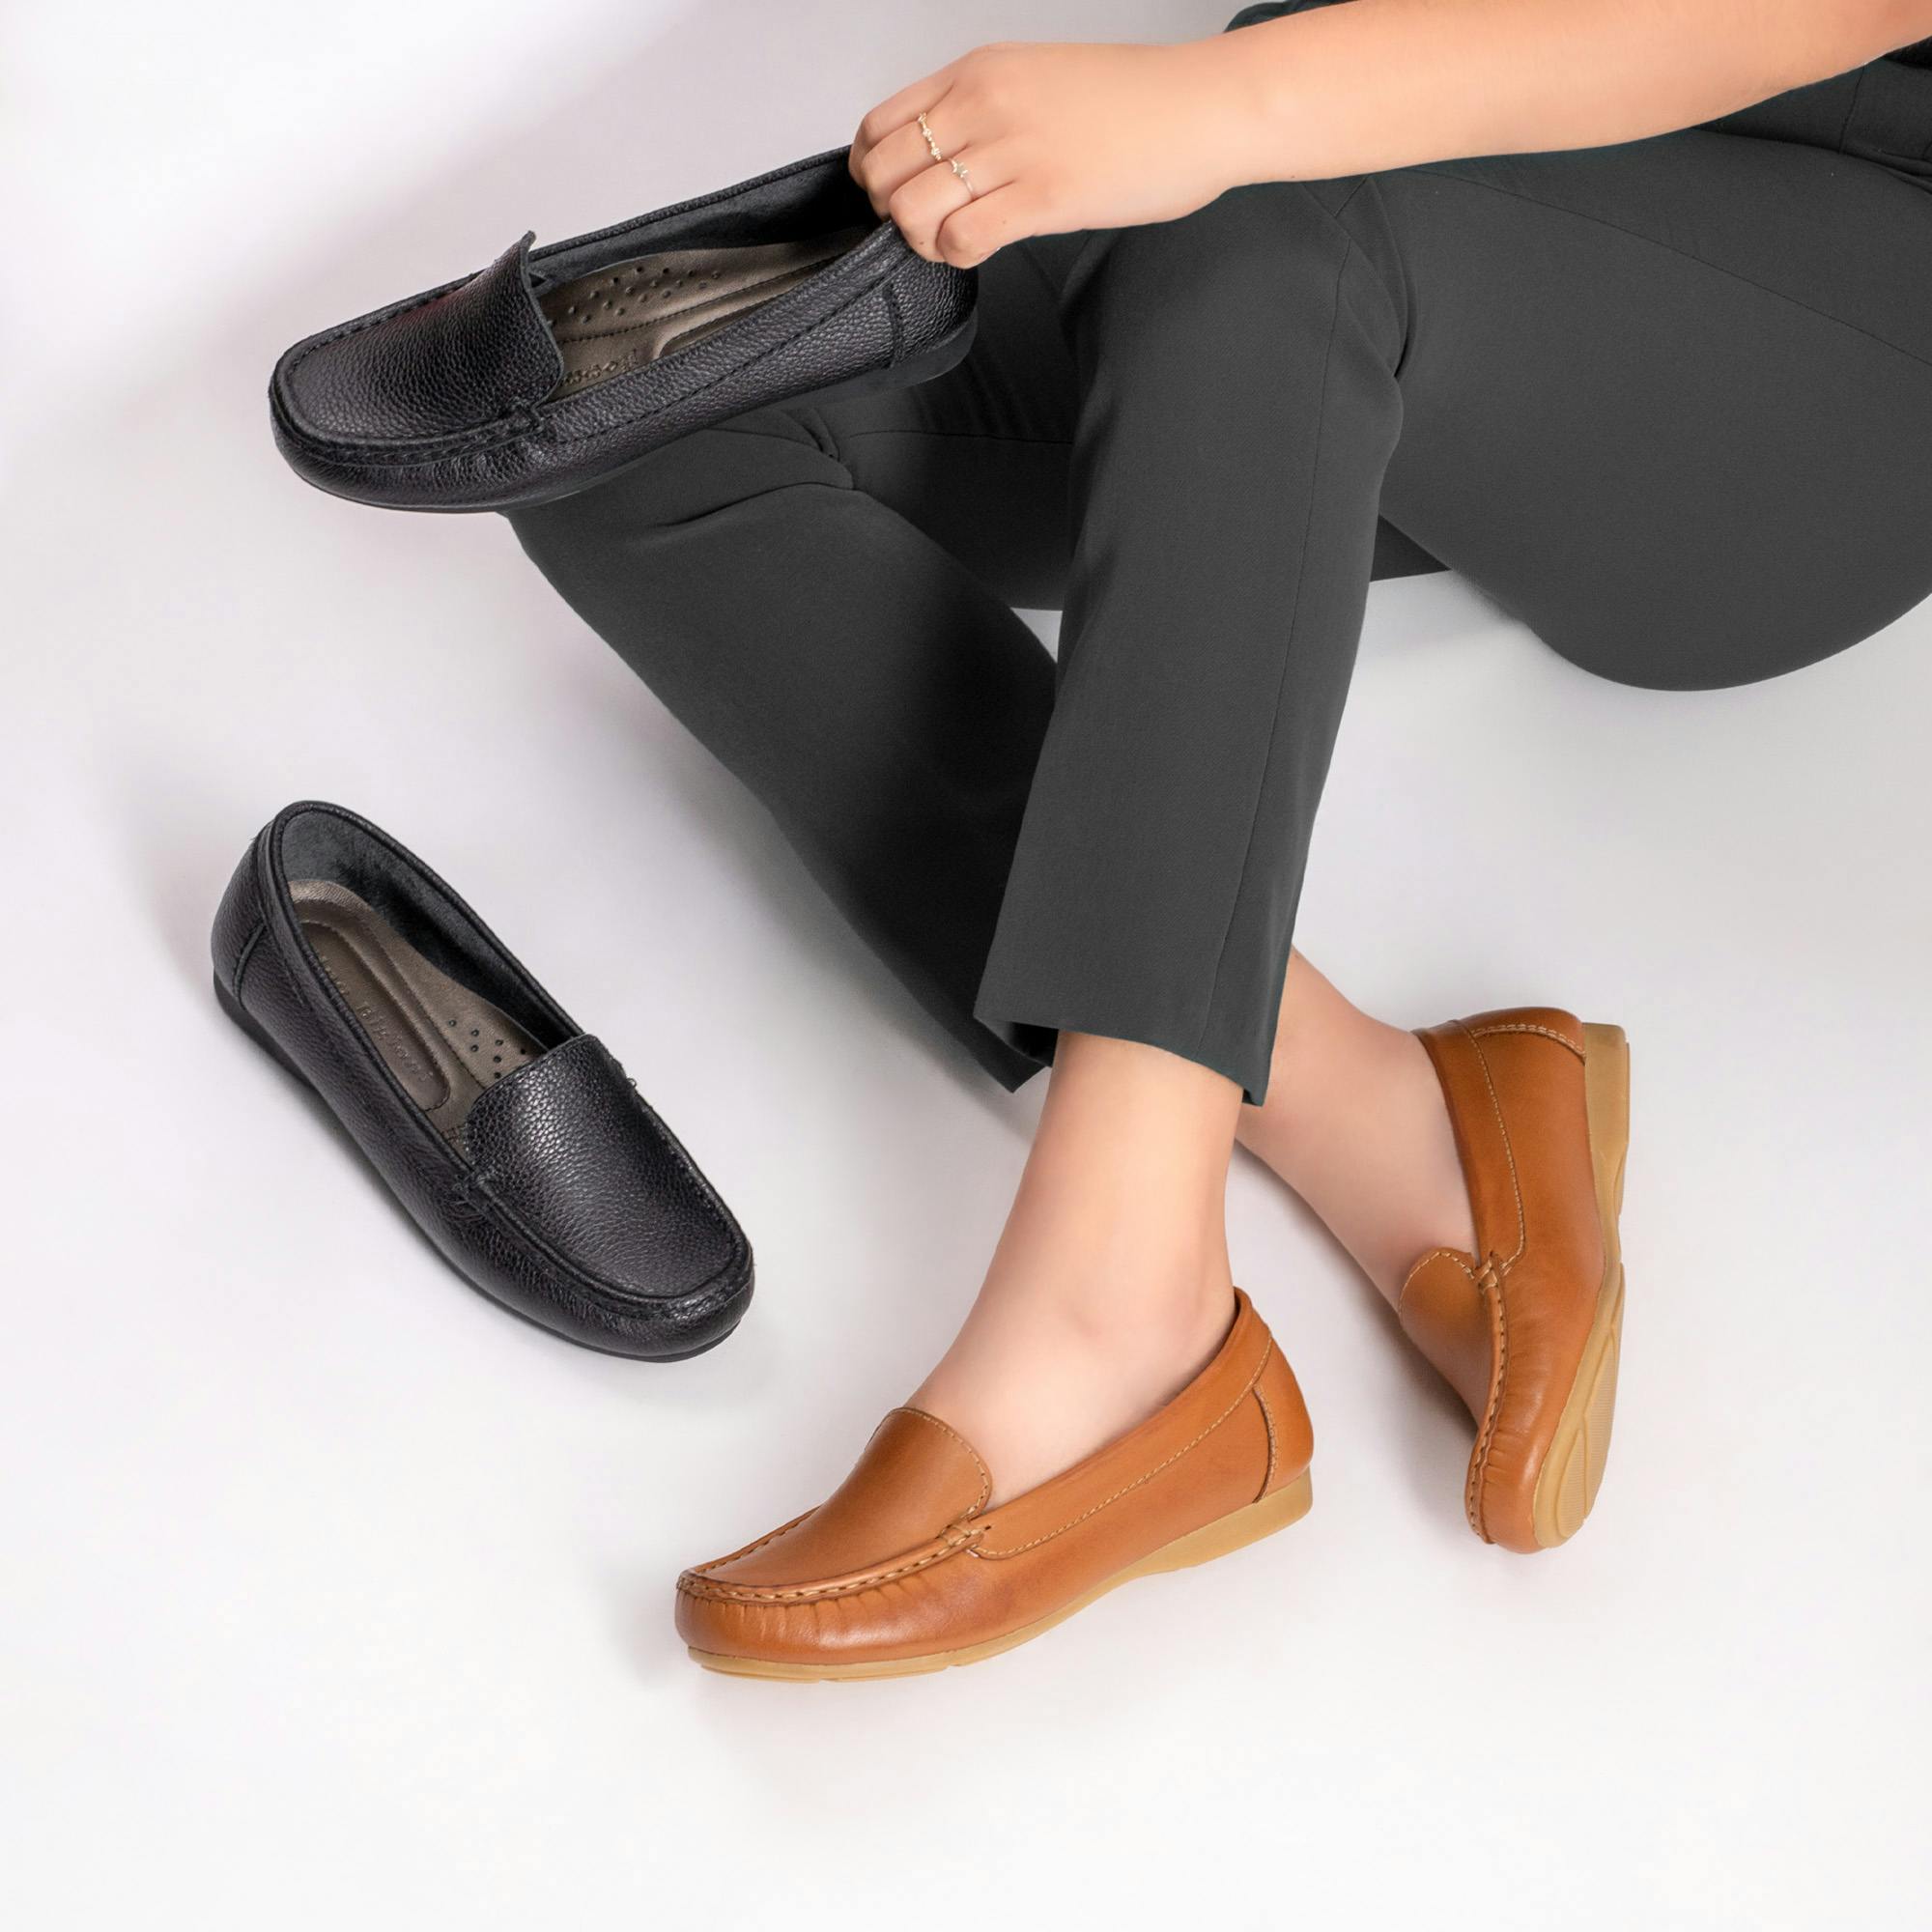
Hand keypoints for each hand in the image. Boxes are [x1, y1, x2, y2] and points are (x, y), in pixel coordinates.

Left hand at [850, 39, 1255, 267]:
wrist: (1202, 107)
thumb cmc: (1136, 101)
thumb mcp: (1040, 78)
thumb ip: (986, 109)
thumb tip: (948, 153)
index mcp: (980, 72)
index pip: (881, 126)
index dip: (876, 171)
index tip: (899, 191)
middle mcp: (985, 104)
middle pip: (885, 172)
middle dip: (892, 211)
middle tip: (926, 224)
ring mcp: (1012, 150)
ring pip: (912, 209)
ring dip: (922, 239)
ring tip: (954, 240)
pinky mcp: (1043, 196)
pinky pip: (960, 238)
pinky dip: (956, 254)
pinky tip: (980, 248)